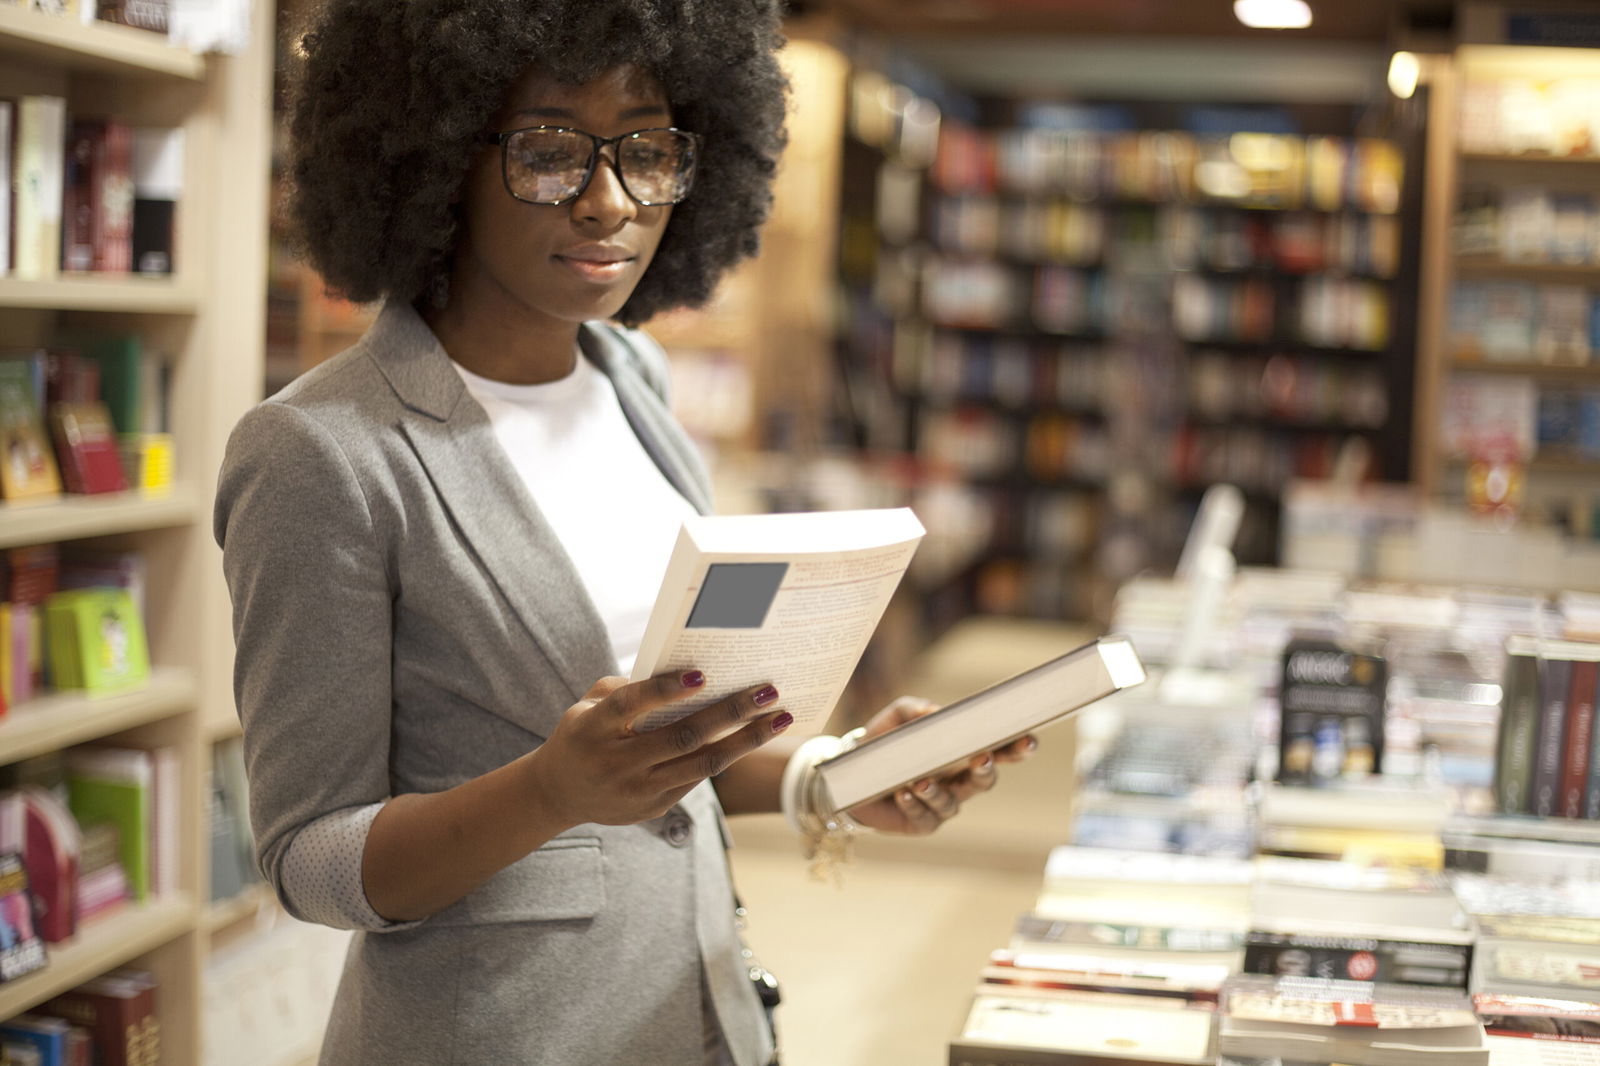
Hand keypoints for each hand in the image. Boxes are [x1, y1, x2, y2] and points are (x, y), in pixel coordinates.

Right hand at [527, 671, 791, 828]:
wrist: (559, 793)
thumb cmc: (583, 733)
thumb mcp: (587, 705)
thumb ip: (626, 688)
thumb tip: (683, 674)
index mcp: (594, 727)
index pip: (631, 705)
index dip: (665, 690)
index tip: (702, 674)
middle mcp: (616, 761)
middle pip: (682, 737)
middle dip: (730, 712)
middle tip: (767, 691)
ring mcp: (637, 789)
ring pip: (701, 764)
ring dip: (745, 740)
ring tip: (778, 718)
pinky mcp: (655, 807)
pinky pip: (698, 778)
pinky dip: (728, 755)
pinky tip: (753, 736)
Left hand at [844, 695, 1036, 835]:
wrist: (850, 774)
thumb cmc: (885, 742)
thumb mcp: (897, 718)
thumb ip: (914, 709)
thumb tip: (933, 711)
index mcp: (961, 754)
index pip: (997, 750)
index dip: (1016, 748)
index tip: (1028, 740)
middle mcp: (958, 782)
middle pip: (985, 780)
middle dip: (987, 769)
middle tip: (981, 756)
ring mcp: (943, 805)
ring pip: (953, 803)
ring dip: (938, 791)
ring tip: (920, 780)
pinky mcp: (923, 824)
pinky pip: (925, 817)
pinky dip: (915, 804)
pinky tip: (903, 793)